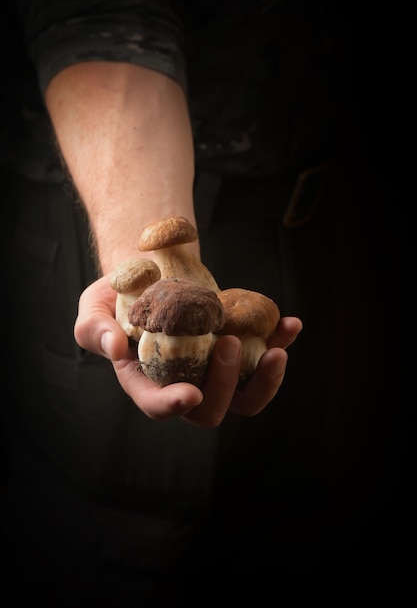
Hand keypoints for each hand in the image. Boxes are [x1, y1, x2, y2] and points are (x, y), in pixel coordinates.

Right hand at [74, 275, 302, 426]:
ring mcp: (214, 369)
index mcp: (145, 380)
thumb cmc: (116, 298)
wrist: (150, 275)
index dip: (173, 406)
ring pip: (247, 397)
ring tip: (278, 349)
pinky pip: (264, 357)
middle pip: (211, 410)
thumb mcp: (93, 309)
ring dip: (267, 380)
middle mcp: (184, 382)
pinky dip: (280, 342)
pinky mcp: (237, 348)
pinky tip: (291, 324)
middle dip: (226, 385)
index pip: (158, 404)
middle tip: (231, 343)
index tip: (191, 395)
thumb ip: (95, 329)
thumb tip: (115, 347)